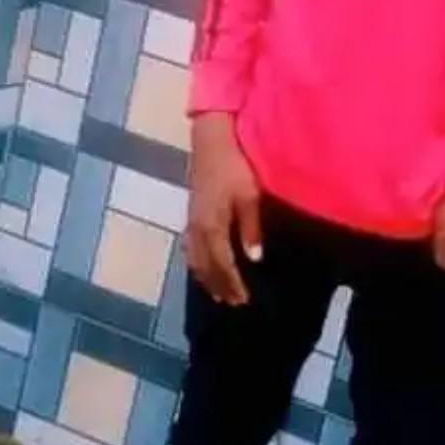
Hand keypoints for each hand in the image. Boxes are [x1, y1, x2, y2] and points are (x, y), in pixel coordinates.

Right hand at [186, 113, 261, 304]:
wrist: (211, 141)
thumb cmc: (235, 166)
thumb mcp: (249, 196)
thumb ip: (251, 229)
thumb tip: (254, 258)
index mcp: (212, 226)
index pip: (222, 264)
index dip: (232, 284)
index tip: (244, 299)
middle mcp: (197, 228)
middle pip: (205, 266)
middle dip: (219, 286)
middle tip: (234, 303)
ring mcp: (191, 221)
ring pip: (194, 259)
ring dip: (207, 279)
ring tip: (219, 293)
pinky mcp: (190, 214)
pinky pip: (191, 248)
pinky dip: (198, 264)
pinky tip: (205, 267)